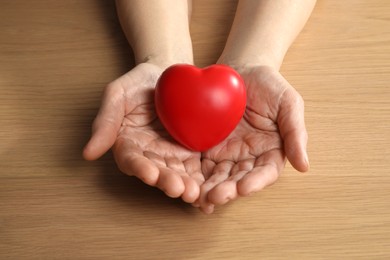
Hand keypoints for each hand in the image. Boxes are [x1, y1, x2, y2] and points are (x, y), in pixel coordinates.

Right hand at [83, 63, 203, 202]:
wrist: (167, 73)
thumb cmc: (138, 82)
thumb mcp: (117, 95)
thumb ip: (105, 122)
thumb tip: (88, 154)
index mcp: (128, 143)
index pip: (131, 159)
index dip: (139, 167)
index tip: (148, 174)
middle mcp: (149, 154)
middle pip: (157, 172)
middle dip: (166, 181)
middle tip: (177, 188)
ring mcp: (171, 155)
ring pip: (177, 174)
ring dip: (185, 185)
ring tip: (194, 192)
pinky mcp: (190, 152)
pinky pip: (196, 166)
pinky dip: (202, 178)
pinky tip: (209, 187)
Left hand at [198, 66, 308, 212]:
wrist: (241, 70)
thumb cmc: (269, 84)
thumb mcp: (289, 104)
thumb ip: (296, 133)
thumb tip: (304, 166)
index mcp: (270, 150)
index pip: (265, 172)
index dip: (256, 182)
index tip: (244, 188)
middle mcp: (248, 156)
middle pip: (239, 178)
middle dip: (228, 189)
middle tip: (215, 197)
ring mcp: (227, 153)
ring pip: (219, 176)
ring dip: (210, 188)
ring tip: (200, 196)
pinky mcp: (208, 146)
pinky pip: (201, 163)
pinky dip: (196, 176)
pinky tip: (188, 183)